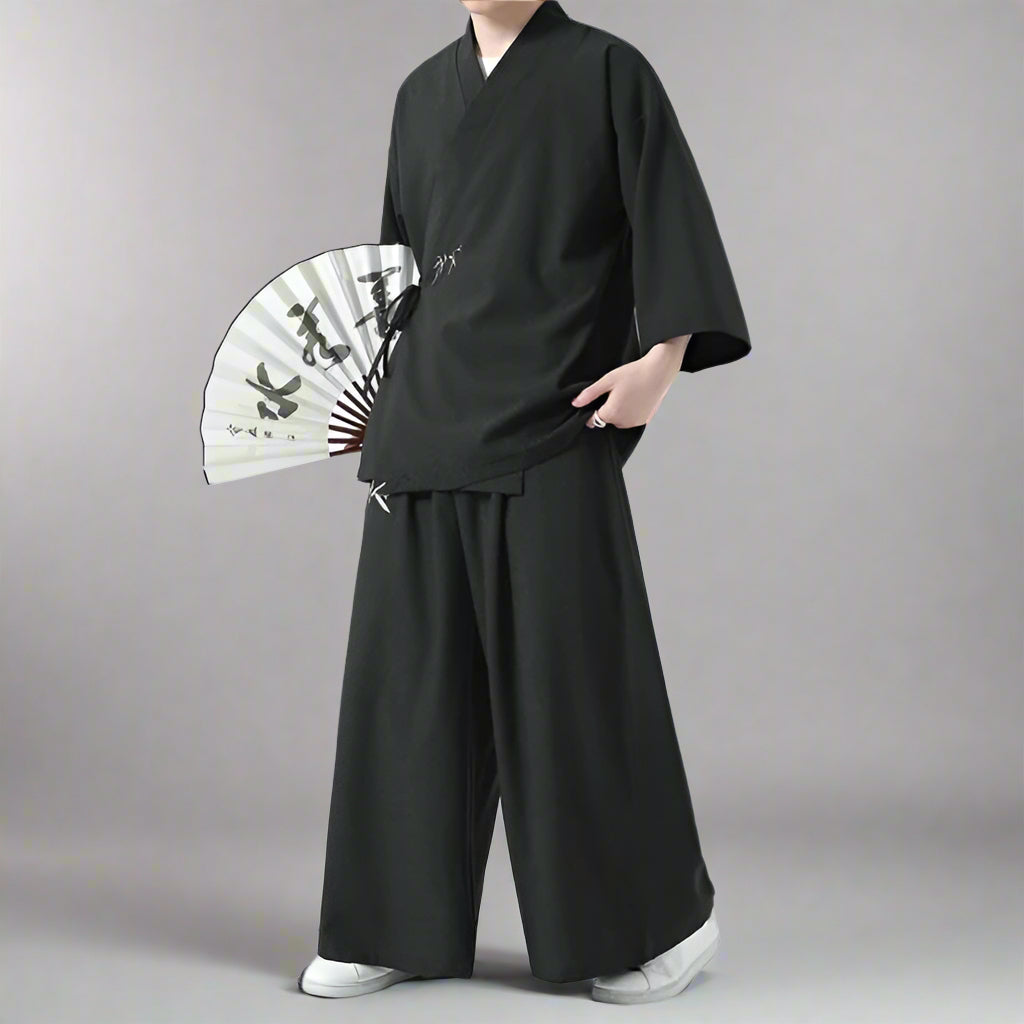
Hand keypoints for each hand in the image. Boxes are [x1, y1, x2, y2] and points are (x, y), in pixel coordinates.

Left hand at [571, 335, 690, 427]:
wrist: (659, 371)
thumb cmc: (633, 373)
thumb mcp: (608, 380)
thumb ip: (590, 394)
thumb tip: (575, 404)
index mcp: (612, 413)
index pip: (593, 420)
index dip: (591, 411)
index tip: (597, 400)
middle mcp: (623, 422)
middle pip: (607, 420)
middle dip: (607, 410)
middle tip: (614, 392)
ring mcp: (635, 422)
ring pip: (619, 421)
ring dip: (619, 412)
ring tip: (625, 394)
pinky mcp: (645, 420)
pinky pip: (631, 420)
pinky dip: (630, 413)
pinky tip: (634, 398)